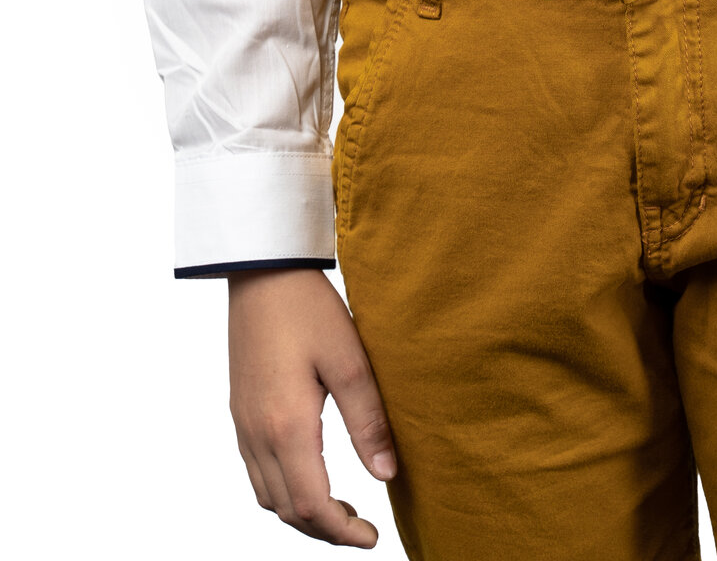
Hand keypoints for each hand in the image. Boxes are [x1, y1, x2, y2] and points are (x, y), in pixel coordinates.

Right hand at [228, 267, 396, 545]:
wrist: (262, 272)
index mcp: (287, 426)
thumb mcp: (350, 360)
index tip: (372, 538)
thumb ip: (367, 421)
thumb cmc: (308, 309)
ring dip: (302, 513)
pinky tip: (310, 474)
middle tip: (362, 528)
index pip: (311, 505)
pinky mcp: (240, 413)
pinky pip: (257, 472)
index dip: (342, 532)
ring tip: (341, 507)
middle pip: (287, 511)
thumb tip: (387, 474)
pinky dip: (283, 490)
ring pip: (268, 497)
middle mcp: (258, 434)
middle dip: (324, 530)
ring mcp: (243, 425)